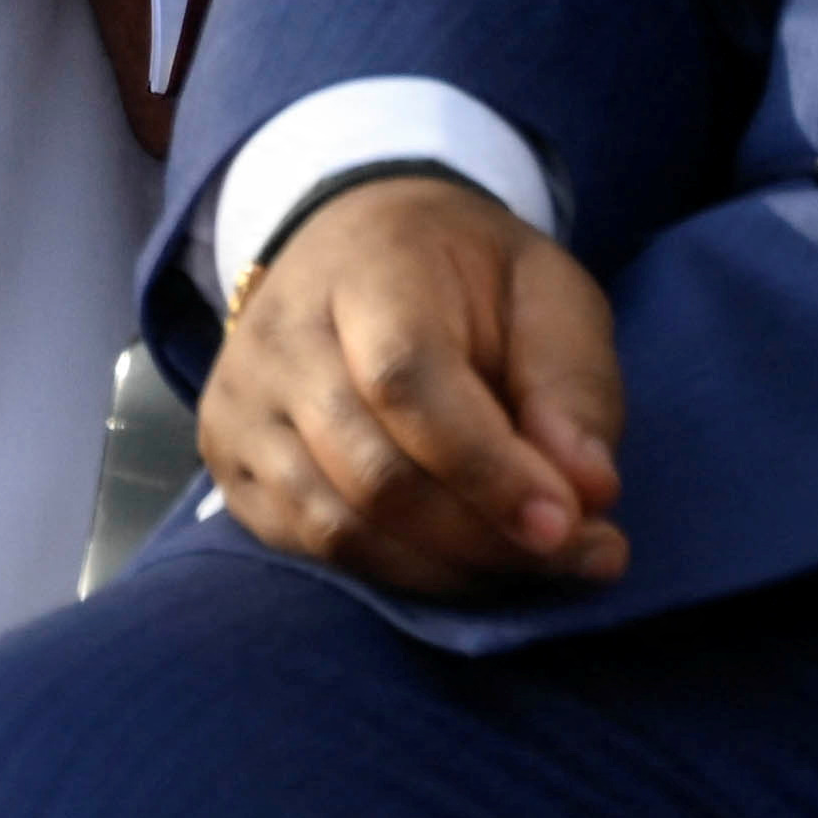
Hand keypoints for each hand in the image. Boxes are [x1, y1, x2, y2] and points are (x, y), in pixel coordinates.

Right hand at [196, 172, 630, 595]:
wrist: (356, 243)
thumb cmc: (467, 274)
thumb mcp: (547, 290)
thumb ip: (573, 383)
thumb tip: (589, 490)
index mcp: (365, 269)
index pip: (406, 381)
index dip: (488, 467)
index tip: (568, 523)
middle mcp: (279, 335)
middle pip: (373, 473)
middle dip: (485, 536)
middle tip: (581, 554)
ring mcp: (241, 402)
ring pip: (339, 528)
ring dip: (450, 569)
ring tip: (532, 563)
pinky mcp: (228, 459)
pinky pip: (310, 549)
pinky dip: (399, 574)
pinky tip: (464, 561)